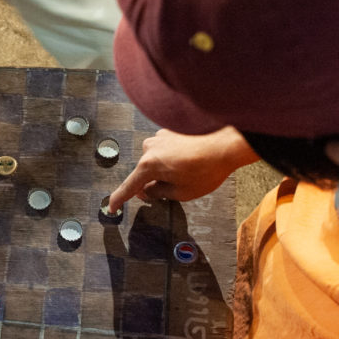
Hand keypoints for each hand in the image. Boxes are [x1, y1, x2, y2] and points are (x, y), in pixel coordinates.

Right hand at [108, 126, 257, 212]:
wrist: (226, 143)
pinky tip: (191, 160)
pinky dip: (174, 157)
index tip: (111, 207)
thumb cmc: (207, 168)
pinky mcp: (170, 131)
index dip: (119, 199)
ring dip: (167, 168)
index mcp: (148, 165)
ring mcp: (159, 137)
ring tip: (191, 171)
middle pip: (145, 173)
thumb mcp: (182, 192)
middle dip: (155, 182)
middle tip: (176, 189)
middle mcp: (149, 148)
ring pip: (156, 160)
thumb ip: (159, 193)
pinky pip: (166, 149)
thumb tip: (148, 190)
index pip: (129, 187)